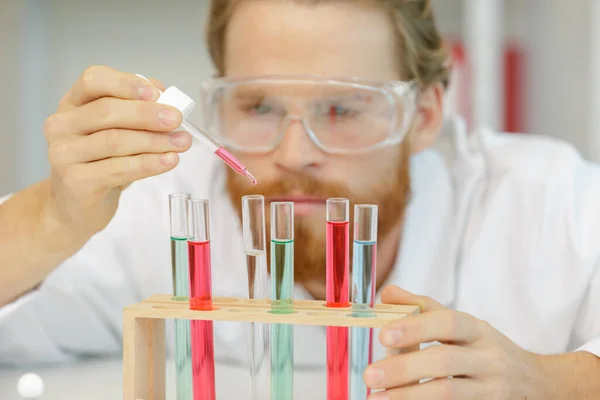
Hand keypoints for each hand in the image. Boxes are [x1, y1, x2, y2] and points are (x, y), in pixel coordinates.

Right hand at [43, 65, 190, 237]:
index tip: (157, 94)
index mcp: (72, 103)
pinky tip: (168, 161)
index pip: (93, 80)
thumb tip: (166, 97)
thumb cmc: (102, 162)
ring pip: (114, 141)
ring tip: (182, 143)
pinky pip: (117, 169)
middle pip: (106, 111)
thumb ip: (137, 109)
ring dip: (154, 141)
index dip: (126, 83)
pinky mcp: (74, 181)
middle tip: (177, 119)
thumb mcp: (118, 131)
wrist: (77, 206)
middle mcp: (61, 125)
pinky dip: (147, 164)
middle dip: (147, 114)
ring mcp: (63, 154)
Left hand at [364, 285, 543, 398]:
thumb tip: (386, 293)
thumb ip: (425, 309)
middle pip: (445, 361)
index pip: (449, 323)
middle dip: (404, 368)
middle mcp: (489, 359)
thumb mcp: (464, 326)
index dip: (416, 327)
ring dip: (409, 396)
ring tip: (377, 398)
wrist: (538, 385)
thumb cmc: (487, 351)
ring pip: (450, 393)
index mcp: (478, 331)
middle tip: (370, 375)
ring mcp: (493, 390)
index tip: (383, 335)